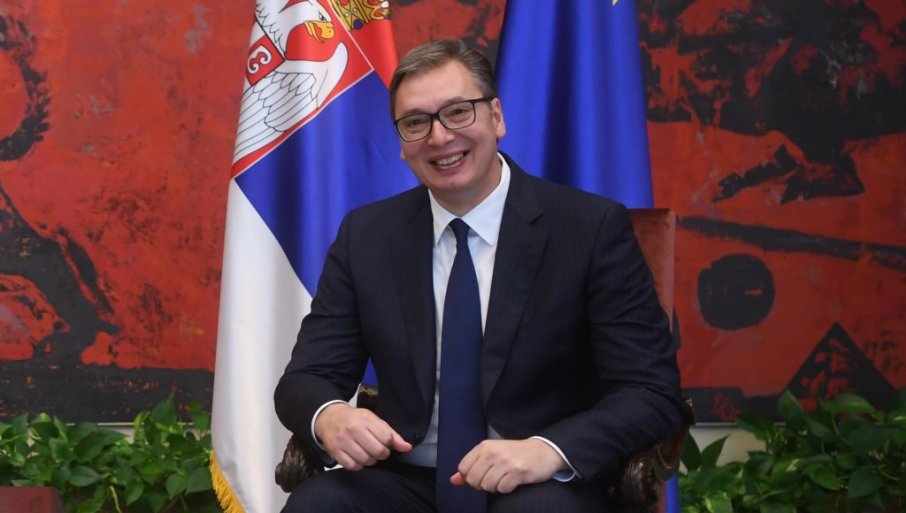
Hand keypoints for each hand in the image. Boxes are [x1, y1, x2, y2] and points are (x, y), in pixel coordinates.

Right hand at [314, 402, 411, 469]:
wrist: (329, 417)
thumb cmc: (355, 419)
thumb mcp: (374, 421)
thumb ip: (392, 434)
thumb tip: (407, 448)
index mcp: (366, 419)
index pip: (387, 438)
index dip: (388, 444)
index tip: (384, 442)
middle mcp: (354, 429)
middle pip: (378, 451)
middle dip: (382, 454)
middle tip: (377, 450)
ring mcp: (343, 441)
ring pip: (366, 461)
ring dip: (370, 460)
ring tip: (367, 453)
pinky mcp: (335, 451)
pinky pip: (353, 466)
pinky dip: (358, 465)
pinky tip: (357, 457)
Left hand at [450, 438, 568, 492]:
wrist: (542, 452)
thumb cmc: (514, 454)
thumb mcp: (491, 455)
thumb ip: (471, 466)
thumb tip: (453, 480)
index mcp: (484, 446)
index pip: (463, 468)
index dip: (470, 477)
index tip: (482, 474)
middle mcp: (493, 452)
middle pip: (473, 480)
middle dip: (482, 484)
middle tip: (494, 478)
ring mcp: (505, 462)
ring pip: (487, 486)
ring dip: (495, 487)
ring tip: (504, 478)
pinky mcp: (517, 472)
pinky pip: (502, 489)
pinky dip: (506, 489)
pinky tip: (513, 481)